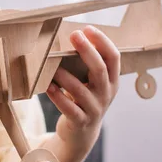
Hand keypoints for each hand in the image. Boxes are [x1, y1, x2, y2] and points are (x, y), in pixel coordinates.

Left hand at [46, 25, 119, 155]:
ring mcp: (94, 109)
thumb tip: (73, 37)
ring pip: (80, 90)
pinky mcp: (80, 121)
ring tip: (52, 63)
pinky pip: (68, 108)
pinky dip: (57, 96)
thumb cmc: (84, 98)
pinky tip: (48, 86)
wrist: (82, 133)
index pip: (114, 57)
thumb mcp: (92, 82)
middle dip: (87, 50)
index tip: (88, 28)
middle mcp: (106, 94)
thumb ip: (87, 63)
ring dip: (65, 75)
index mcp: (112, 81)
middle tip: (74, 35)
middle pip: (100, 70)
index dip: (103, 41)